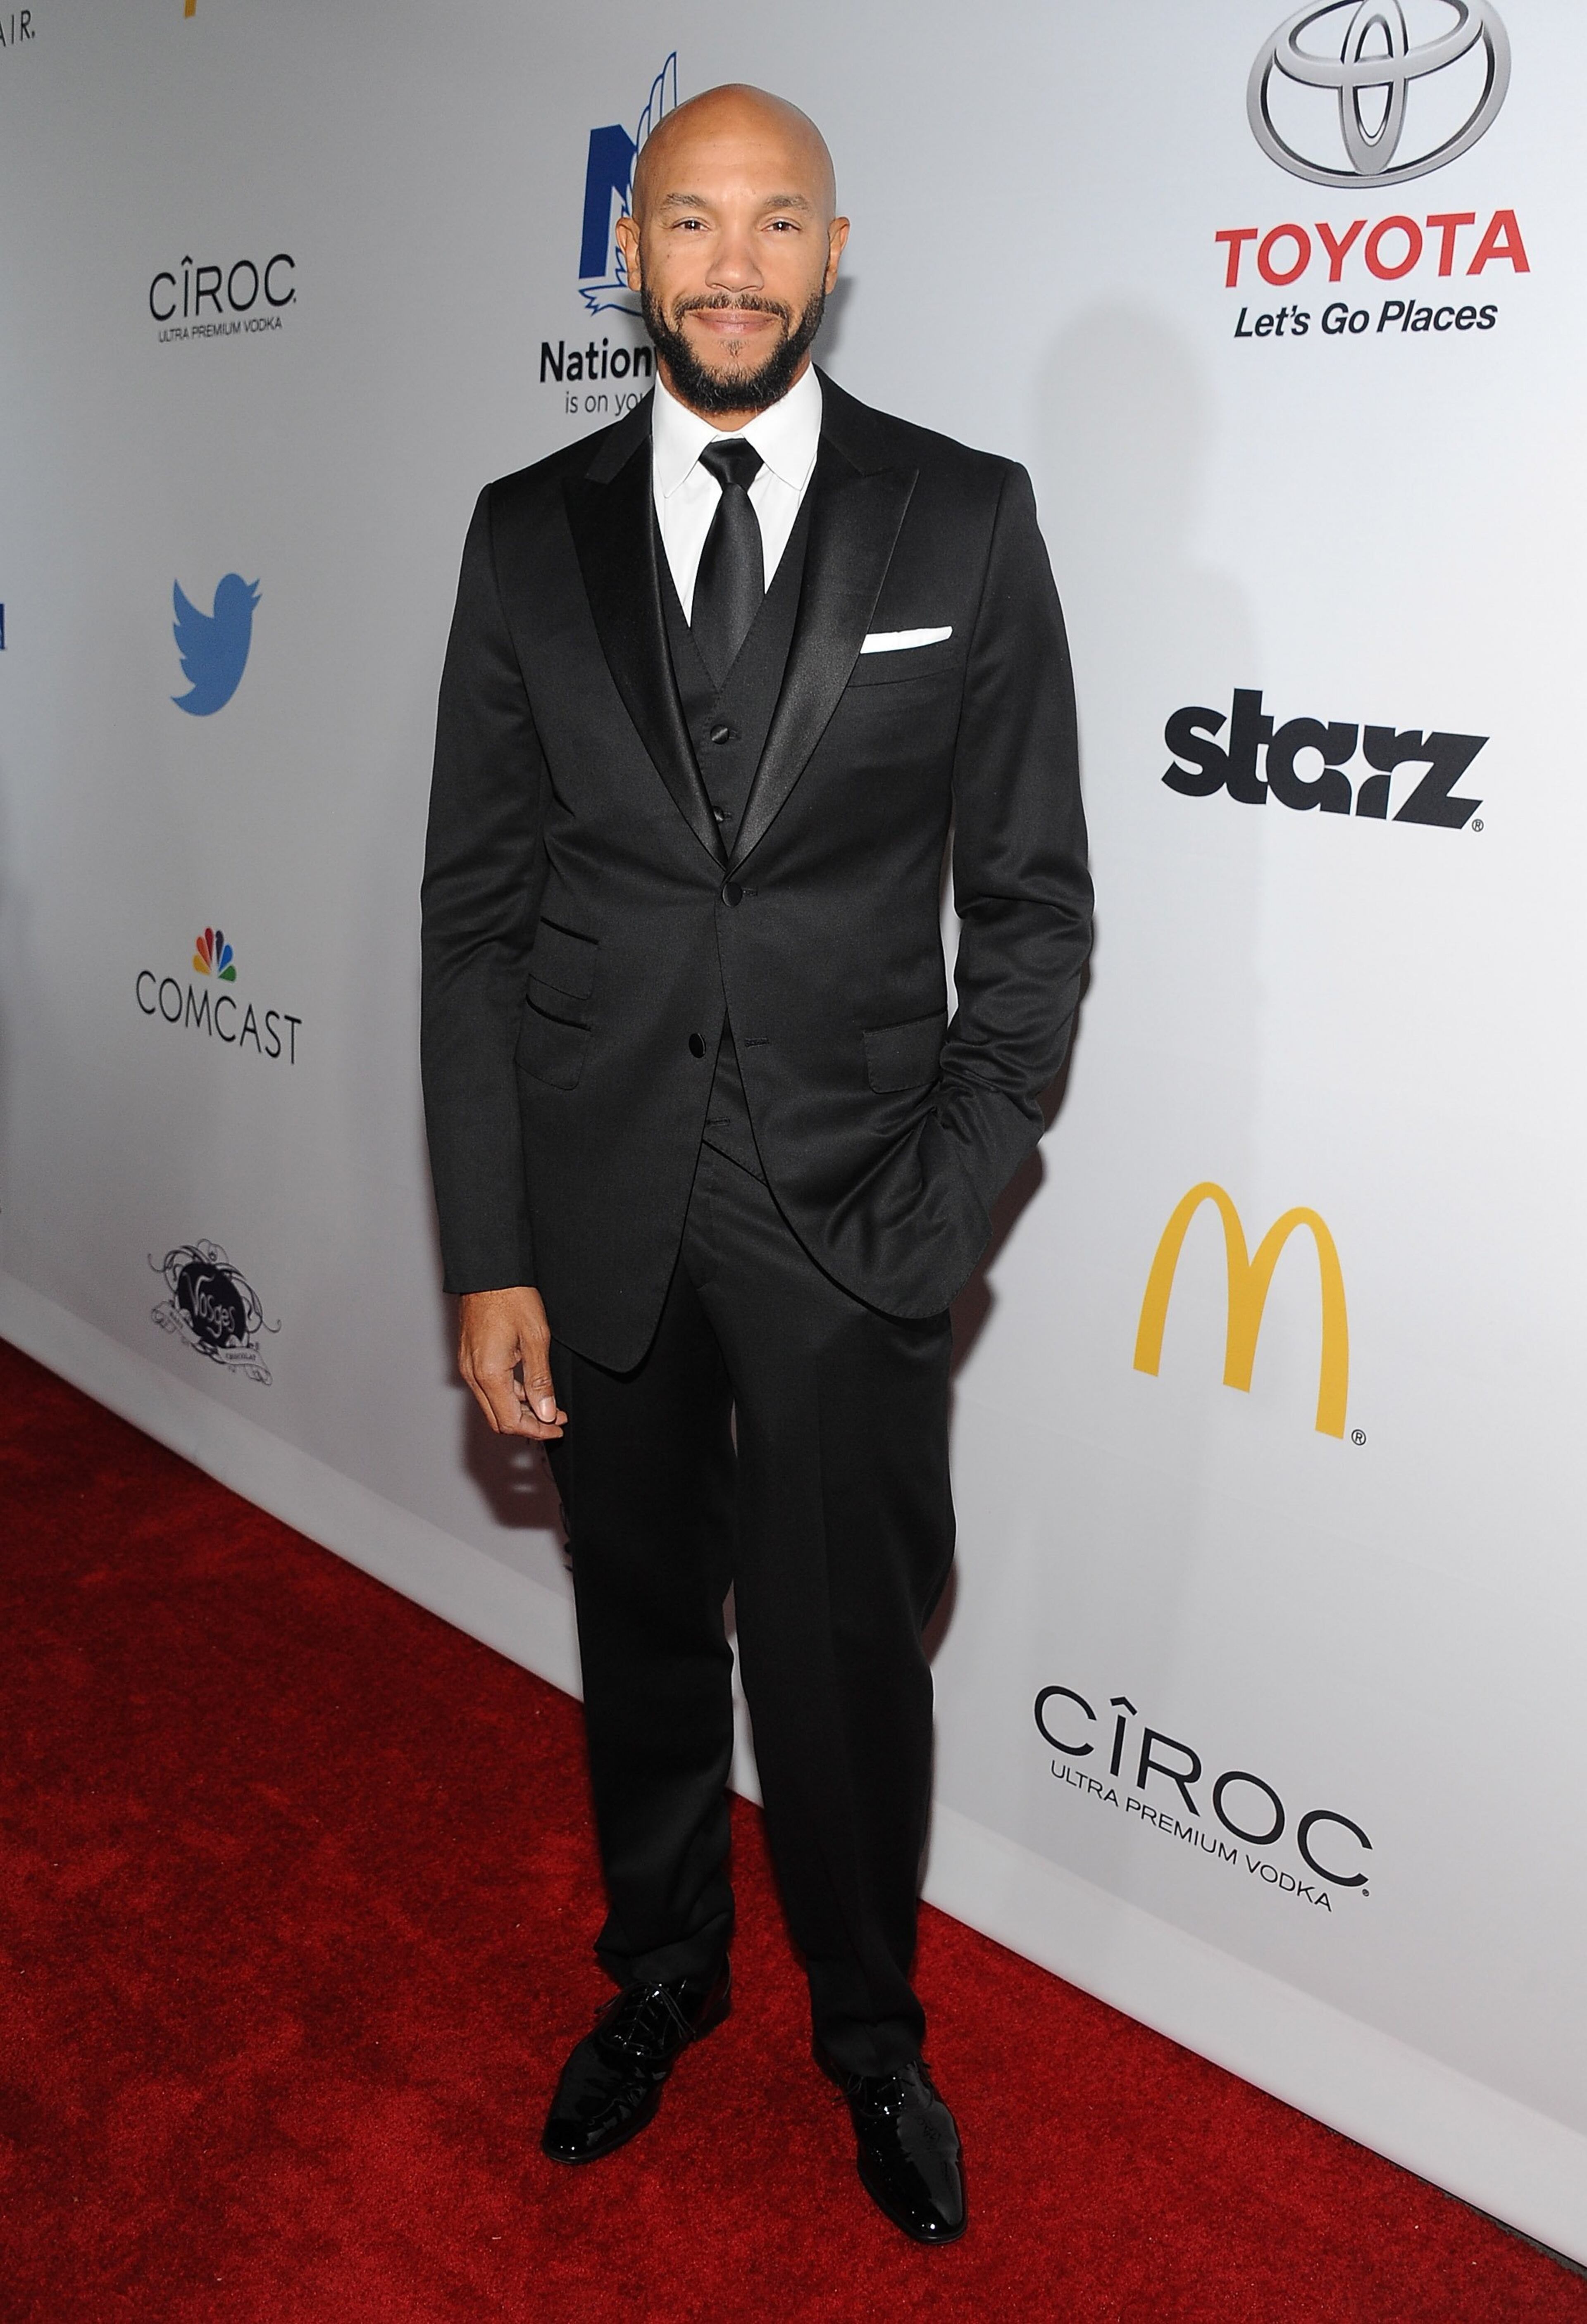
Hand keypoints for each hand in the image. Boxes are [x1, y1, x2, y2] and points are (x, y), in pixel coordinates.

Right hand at [457, 1286, 566, 1439]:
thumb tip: (546, 1412)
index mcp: (489, 1374)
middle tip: (555, 1419)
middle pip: (498, 1419)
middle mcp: (473, 1375)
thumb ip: (540, 1381)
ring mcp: (468, 1367)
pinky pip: (487, 1388)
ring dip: (519, 1409)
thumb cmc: (511, 1297)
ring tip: (547, 1403)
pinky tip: (529, 1386)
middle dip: (528, 1425)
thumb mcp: (536, 1339)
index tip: (557, 1427)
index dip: (536, 1430)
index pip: (510, 1421)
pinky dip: (509, 1394)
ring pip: (493, 1405)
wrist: (488, 1272)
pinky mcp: (469, 1358)